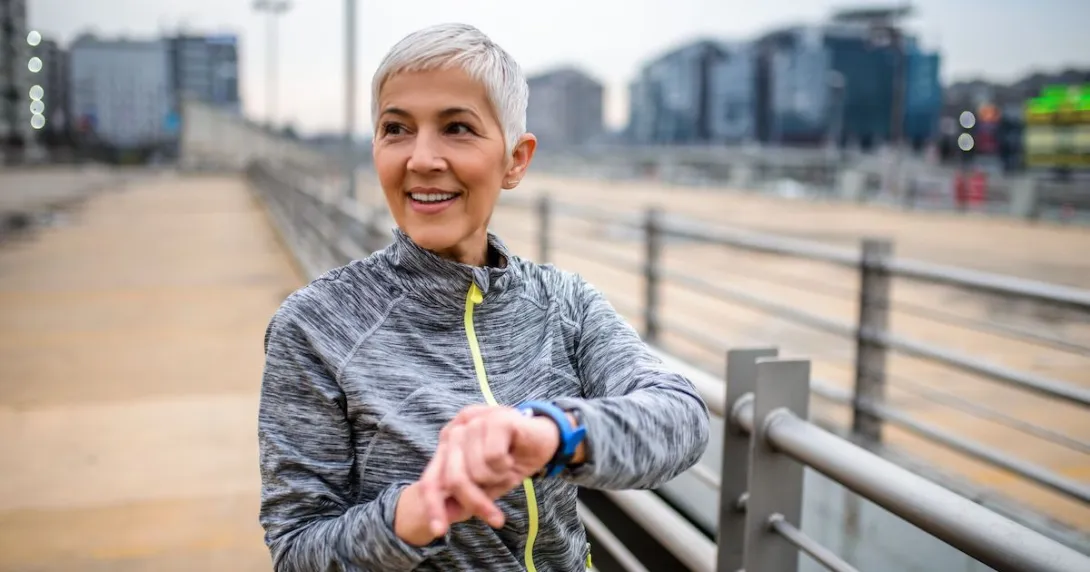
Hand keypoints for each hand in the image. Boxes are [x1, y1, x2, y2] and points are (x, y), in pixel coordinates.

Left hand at [418, 405, 559, 536]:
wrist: (547, 438)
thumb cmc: (513, 459)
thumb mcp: (486, 484)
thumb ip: (465, 496)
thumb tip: (443, 521)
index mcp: (447, 443)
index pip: (431, 480)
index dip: (433, 507)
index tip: (440, 531)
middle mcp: (457, 429)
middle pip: (453, 479)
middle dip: (475, 502)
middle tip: (496, 518)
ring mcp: (475, 421)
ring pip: (476, 471)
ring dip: (497, 478)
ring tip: (507, 468)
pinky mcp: (496, 418)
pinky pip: (493, 457)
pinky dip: (506, 465)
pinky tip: (513, 456)